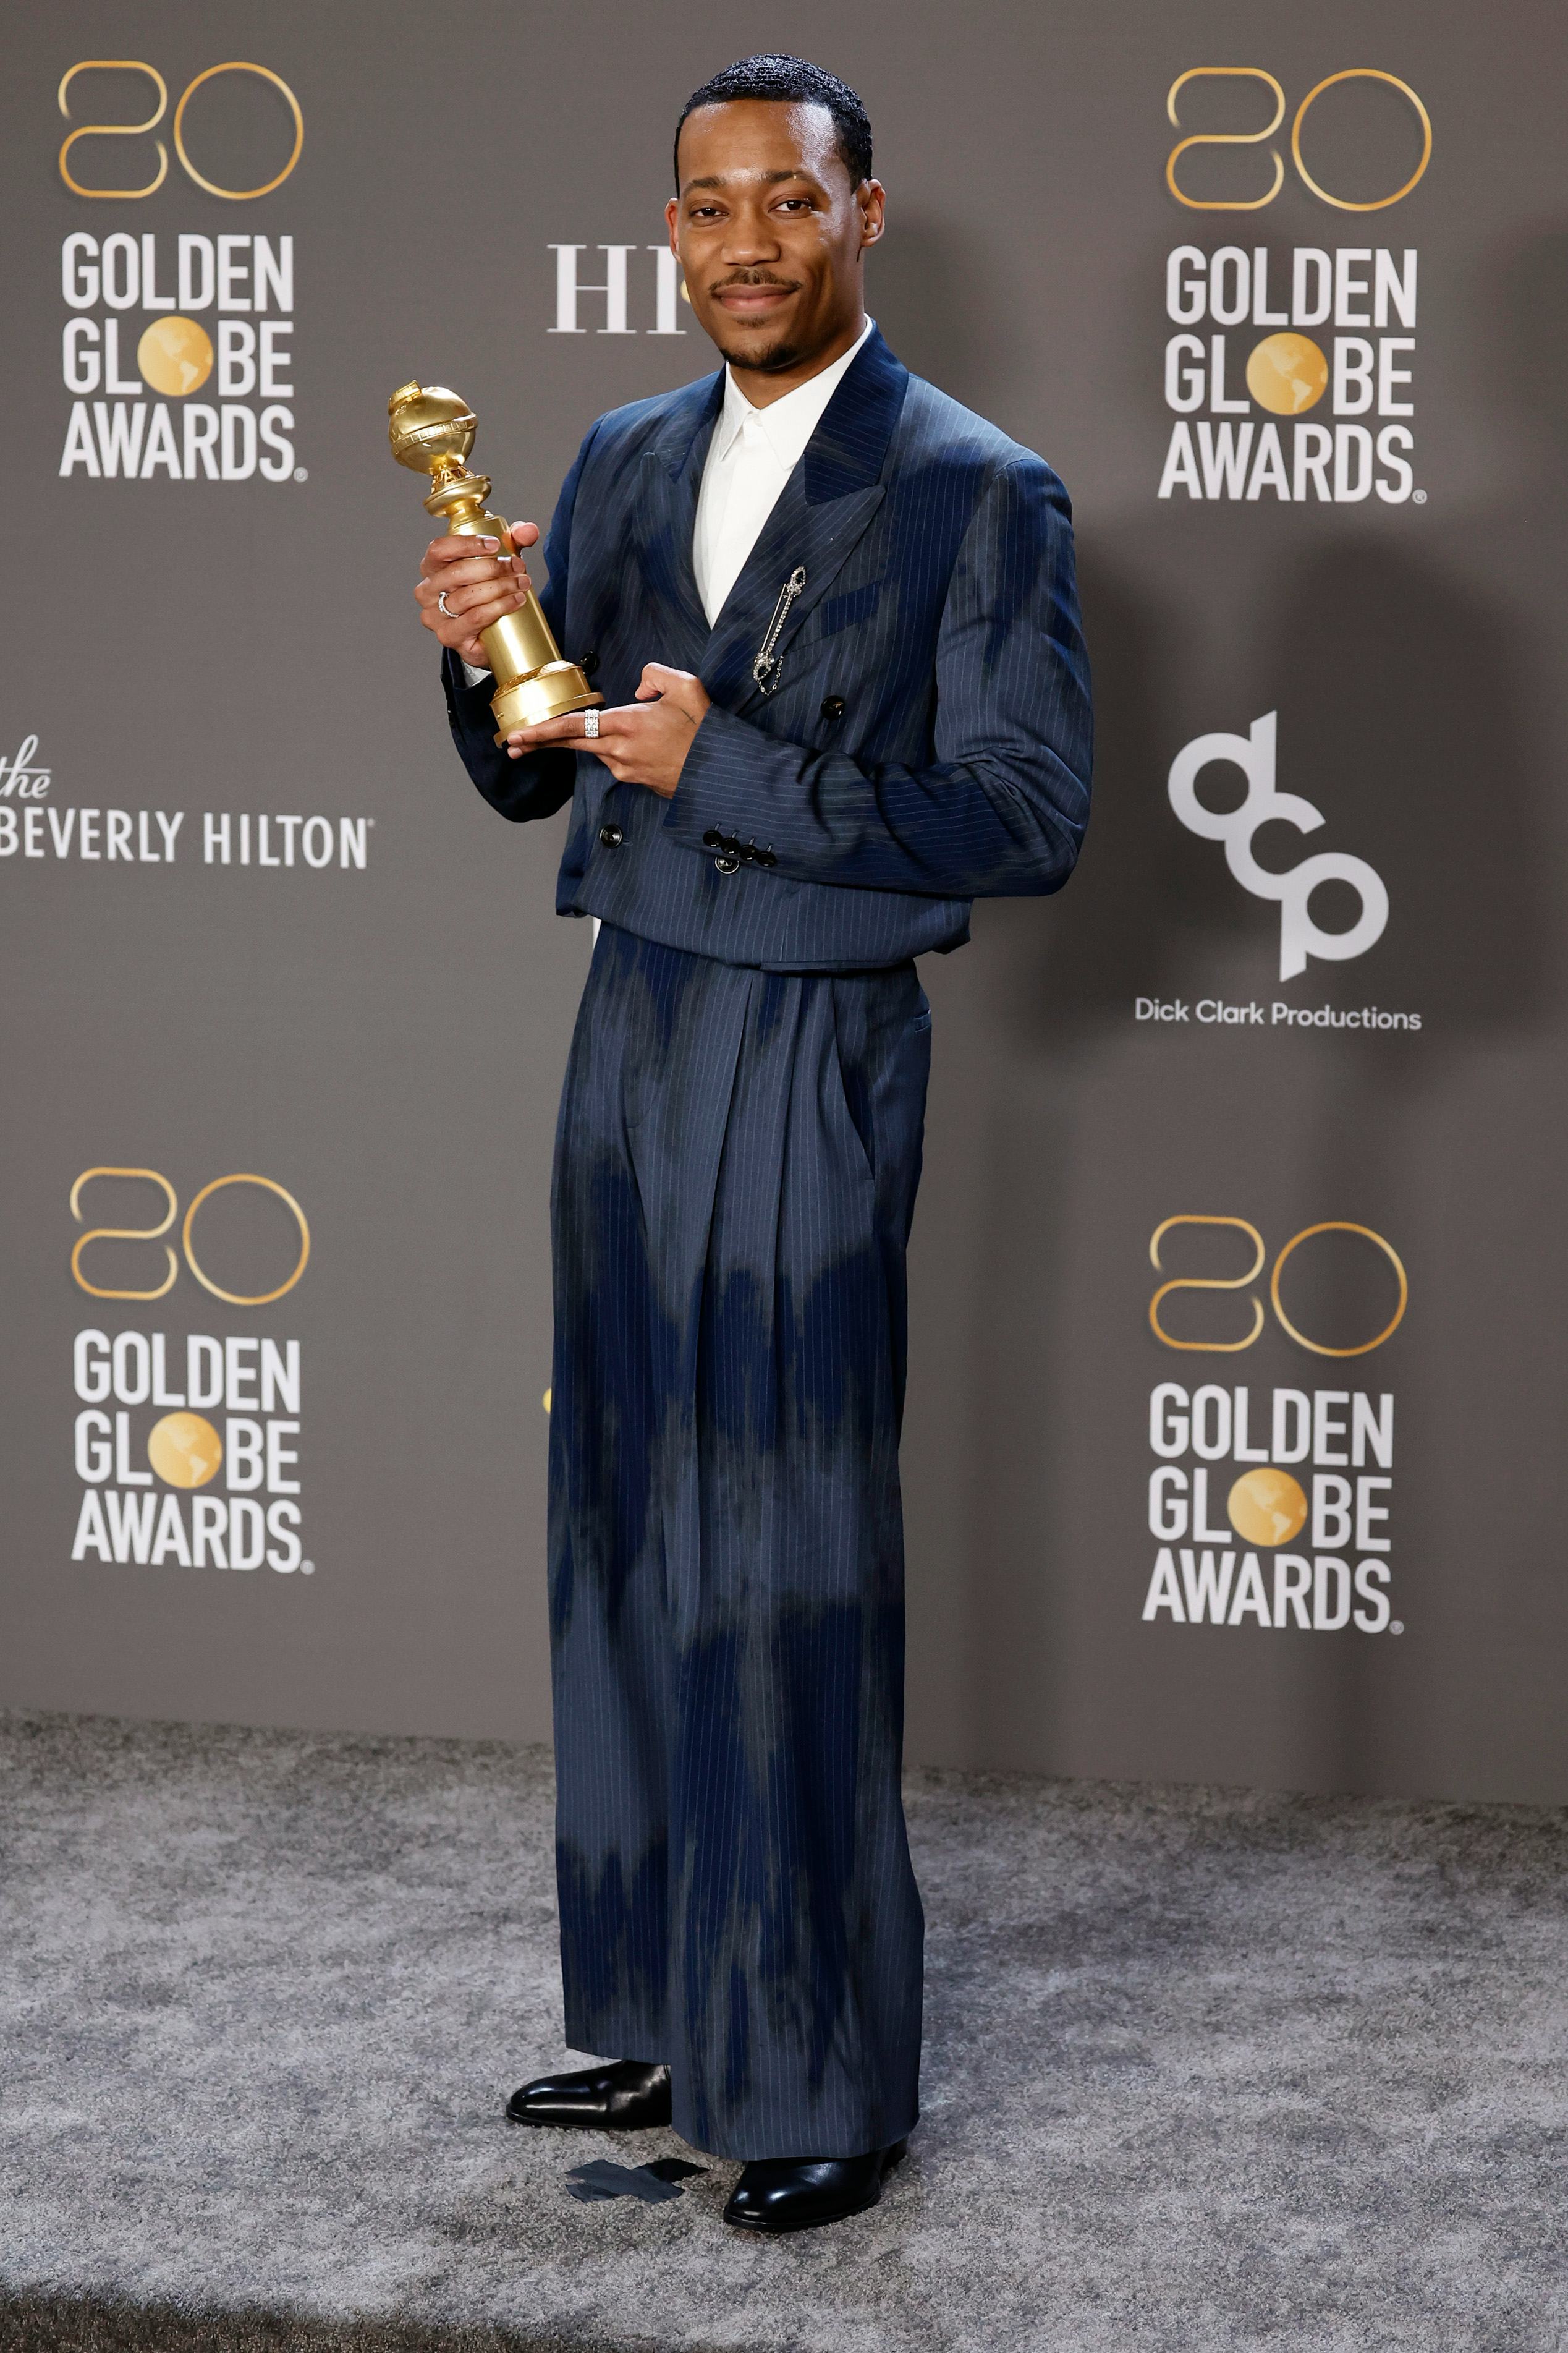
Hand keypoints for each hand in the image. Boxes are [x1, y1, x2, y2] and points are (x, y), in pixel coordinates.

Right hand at [414, 523, 538, 668]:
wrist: (487, 637)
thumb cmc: (485, 593)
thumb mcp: (497, 562)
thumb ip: (512, 542)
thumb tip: (528, 530)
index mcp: (431, 568)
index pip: (439, 549)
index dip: (467, 544)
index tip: (495, 544)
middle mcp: (427, 591)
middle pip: (457, 572)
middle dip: (493, 567)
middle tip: (518, 567)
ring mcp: (434, 616)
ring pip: (468, 596)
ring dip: (500, 587)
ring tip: (522, 584)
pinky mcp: (449, 636)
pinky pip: (475, 618)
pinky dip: (498, 608)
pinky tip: (516, 601)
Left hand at [506, 664, 710, 797]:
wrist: (723, 772)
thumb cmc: (706, 731)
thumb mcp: (685, 686)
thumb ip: (655, 674)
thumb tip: (639, 688)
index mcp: (626, 724)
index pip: (572, 726)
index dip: (541, 731)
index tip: (517, 735)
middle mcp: (619, 750)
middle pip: (571, 744)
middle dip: (540, 743)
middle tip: (514, 745)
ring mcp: (626, 769)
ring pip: (600, 750)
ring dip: (602, 740)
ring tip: (645, 731)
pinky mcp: (636, 781)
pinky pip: (619, 761)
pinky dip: (622, 749)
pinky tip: (651, 744)